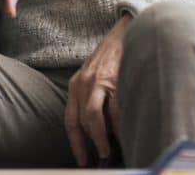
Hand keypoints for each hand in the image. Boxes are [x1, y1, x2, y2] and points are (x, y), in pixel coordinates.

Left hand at [64, 14, 131, 165]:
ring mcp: (97, 82)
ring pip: (93, 117)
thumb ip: (92, 99)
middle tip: (100, 158)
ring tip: (108, 151)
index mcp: (75, 85)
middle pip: (80, 121)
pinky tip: (123, 135)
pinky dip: (118, 126)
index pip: (70, 120)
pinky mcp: (114, 80)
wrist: (124, 34)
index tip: (81, 160)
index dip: (75, 143)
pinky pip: (114, 110)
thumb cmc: (111, 60)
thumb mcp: (93, 77)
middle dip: (89, 143)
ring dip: (100, 139)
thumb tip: (99, 131)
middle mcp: (82, 84)